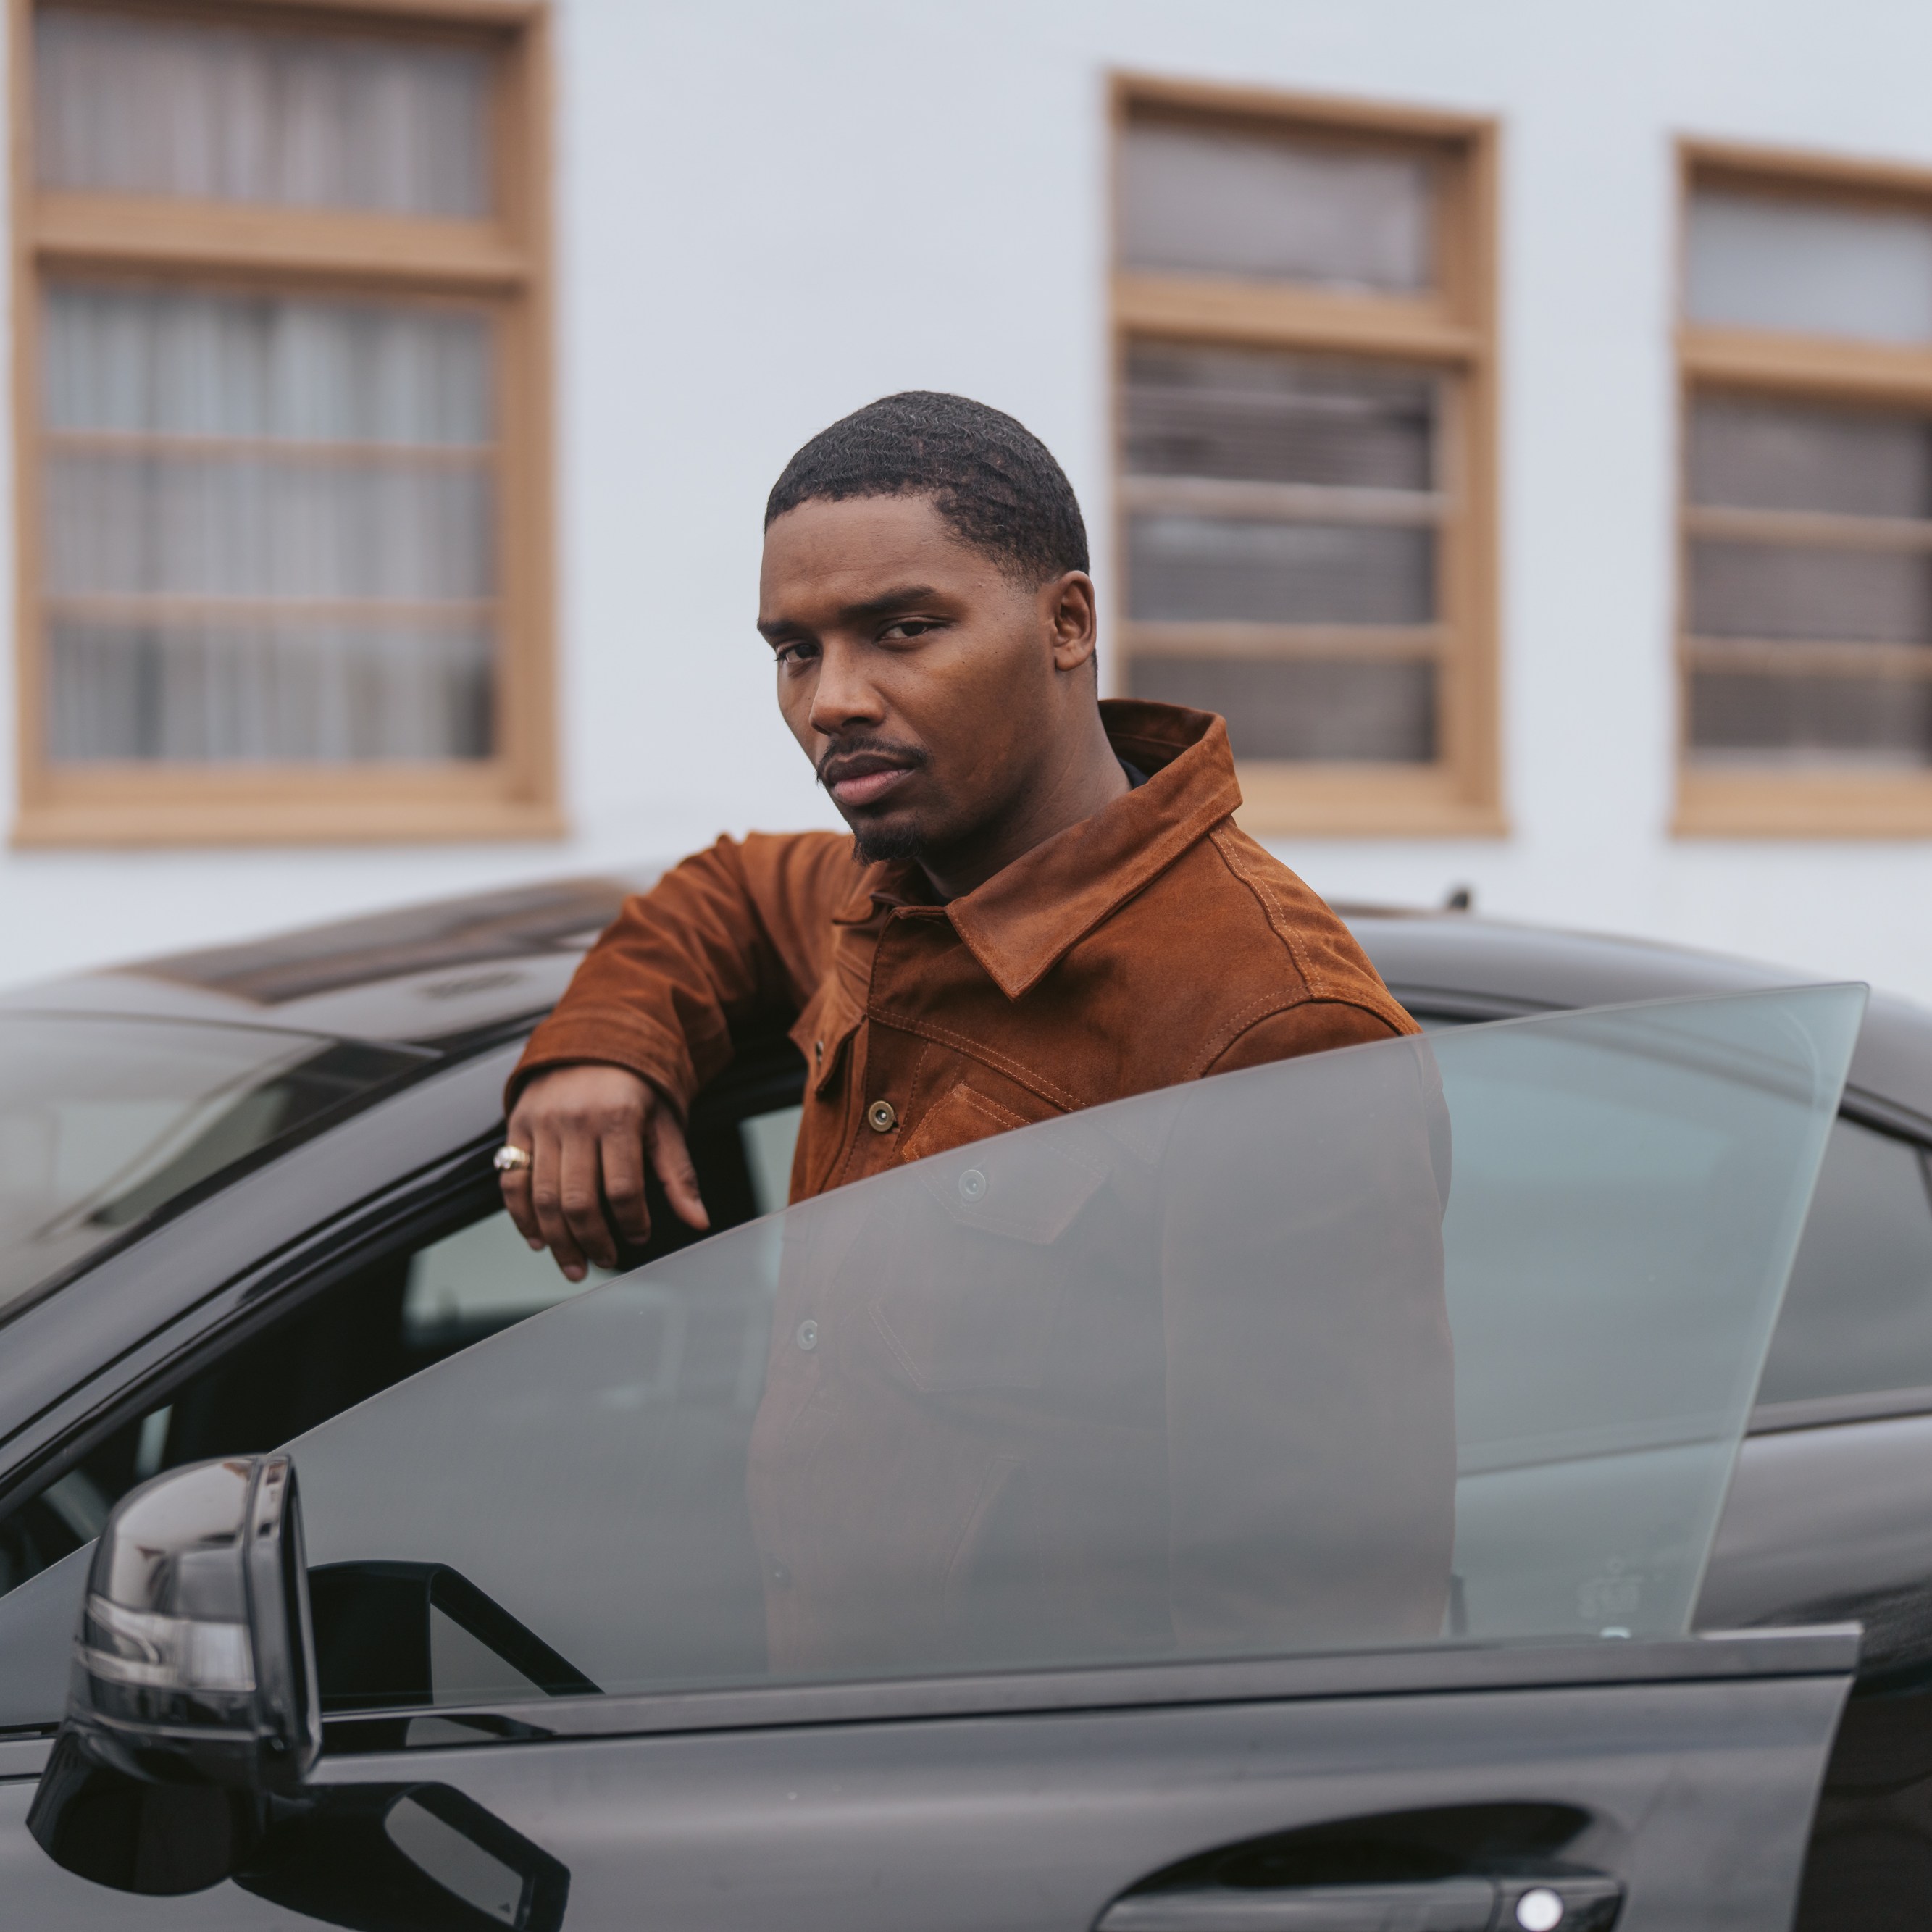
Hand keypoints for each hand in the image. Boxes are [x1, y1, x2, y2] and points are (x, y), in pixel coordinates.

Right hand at [499, 1064, 708, 1280]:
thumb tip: (698, 1221)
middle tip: (604, 1261)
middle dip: (592, 1241)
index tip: (640, 1237)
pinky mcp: (517, 1126)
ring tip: (573, 1265)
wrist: (593, 1039)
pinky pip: (512, 1181)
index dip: (632, 1222)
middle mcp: (575, 1121)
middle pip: (578, 1200)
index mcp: (618, 1118)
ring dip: (557, 1240)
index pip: (623, 1188)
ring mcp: (542, 1124)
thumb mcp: (665, 1123)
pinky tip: (538, 1239)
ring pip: (542, 1197)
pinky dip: (521, 1216)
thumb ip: (678, 1175)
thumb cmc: (636, 1086)